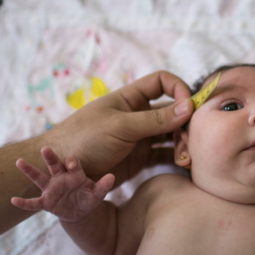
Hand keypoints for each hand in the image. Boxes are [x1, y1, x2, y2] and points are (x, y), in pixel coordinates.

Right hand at [11, 147, 114, 223]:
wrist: (81, 212)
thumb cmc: (88, 198)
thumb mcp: (97, 194)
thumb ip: (103, 186)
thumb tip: (112, 177)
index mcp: (74, 173)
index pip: (72, 164)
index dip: (71, 162)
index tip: (71, 164)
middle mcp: (60, 178)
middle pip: (53, 164)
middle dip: (50, 157)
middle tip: (45, 148)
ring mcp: (51, 189)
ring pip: (39, 178)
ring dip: (30, 170)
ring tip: (19, 161)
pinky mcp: (46, 202)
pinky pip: (33, 203)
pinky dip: (24, 203)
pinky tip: (13, 200)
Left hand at [45, 71, 193, 186]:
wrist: (62, 172)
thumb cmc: (84, 140)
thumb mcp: (120, 127)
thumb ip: (155, 119)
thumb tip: (189, 106)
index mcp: (131, 99)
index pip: (162, 82)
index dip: (179, 89)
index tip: (190, 106)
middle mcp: (139, 116)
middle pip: (173, 111)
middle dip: (186, 123)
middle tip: (193, 141)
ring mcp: (141, 138)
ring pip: (172, 134)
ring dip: (183, 143)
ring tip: (186, 159)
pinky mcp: (140, 159)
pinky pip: (165, 155)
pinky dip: (177, 158)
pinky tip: (185, 166)